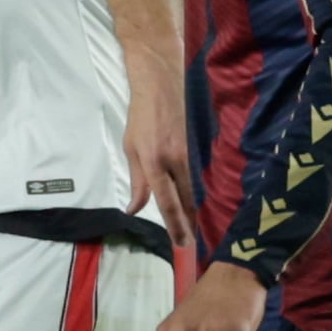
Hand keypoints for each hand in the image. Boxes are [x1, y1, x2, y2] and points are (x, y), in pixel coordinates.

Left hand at [124, 75, 195, 246]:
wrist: (160, 86)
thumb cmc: (141, 118)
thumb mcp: (132, 149)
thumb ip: (137, 182)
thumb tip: (134, 209)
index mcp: (155, 161)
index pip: (166, 201)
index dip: (175, 224)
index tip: (181, 243)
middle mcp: (176, 160)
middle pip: (187, 199)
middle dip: (190, 223)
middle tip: (192, 244)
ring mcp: (189, 153)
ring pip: (195, 188)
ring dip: (195, 210)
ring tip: (196, 230)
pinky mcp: (195, 147)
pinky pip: (197, 175)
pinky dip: (198, 192)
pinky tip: (199, 203)